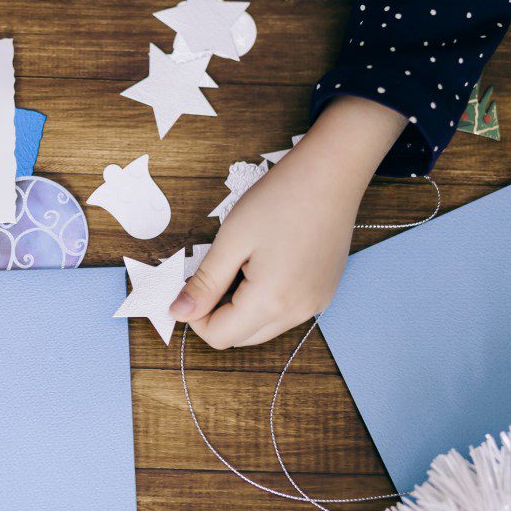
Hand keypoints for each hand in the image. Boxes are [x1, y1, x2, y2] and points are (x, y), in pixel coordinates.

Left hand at [169, 97, 406, 348]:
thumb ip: (204, 283)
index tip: (191, 286)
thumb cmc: (280, 199)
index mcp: (272, 302)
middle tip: (213, 271)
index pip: (220, 336)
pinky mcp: (324, 292)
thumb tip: (179, 313)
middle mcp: (299, 312)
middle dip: (218, 313)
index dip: (196, 317)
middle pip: (242, 337)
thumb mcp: (231, 240)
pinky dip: (266, 300)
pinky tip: (263, 265)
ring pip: (264, 327)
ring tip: (240, 264)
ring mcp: (316, 304)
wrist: (331, 173)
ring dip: (241, 308)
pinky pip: (286, 312)